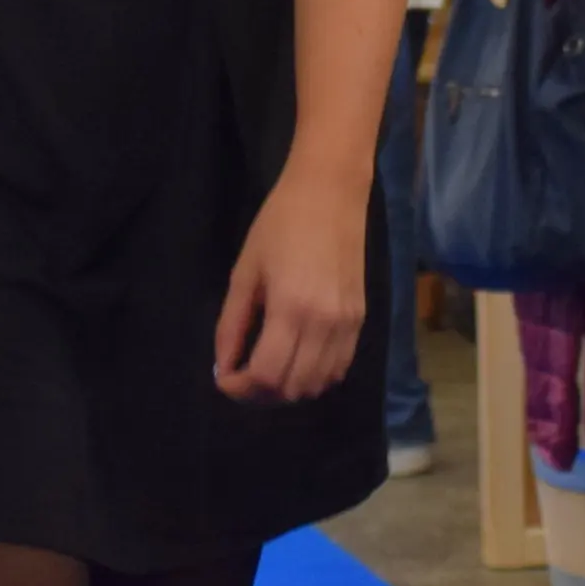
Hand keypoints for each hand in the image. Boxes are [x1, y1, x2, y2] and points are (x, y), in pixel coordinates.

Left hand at [213, 165, 368, 404]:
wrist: (331, 193)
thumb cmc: (280, 224)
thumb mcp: (246, 271)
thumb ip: (232, 323)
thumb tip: (223, 366)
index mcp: (291, 309)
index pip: (266, 375)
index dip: (239, 387)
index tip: (224, 377)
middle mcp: (324, 324)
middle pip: (293, 388)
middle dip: (261, 392)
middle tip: (242, 373)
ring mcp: (348, 324)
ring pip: (318, 384)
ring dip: (289, 386)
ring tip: (269, 367)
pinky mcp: (361, 318)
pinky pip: (340, 367)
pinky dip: (316, 374)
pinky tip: (298, 357)